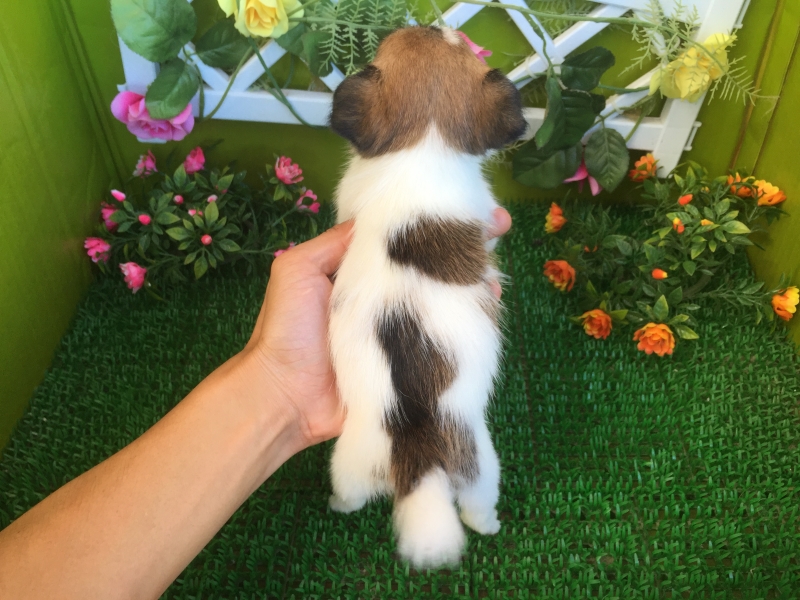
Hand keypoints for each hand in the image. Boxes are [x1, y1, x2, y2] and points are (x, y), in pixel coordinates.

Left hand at [241, 208, 512, 450]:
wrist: (283, 394)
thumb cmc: (288, 328)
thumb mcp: (299, 268)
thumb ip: (336, 242)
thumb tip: (376, 215)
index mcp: (360, 273)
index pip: (403, 240)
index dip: (432, 221)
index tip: (465, 204)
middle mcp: (385, 298)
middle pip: (431, 267)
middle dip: (465, 246)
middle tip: (499, 226)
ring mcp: (400, 331)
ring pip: (444, 301)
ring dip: (474, 284)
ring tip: (496, 272)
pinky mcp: (411, 363)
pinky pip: (444, 340)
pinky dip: (467, 325)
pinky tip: (488, 310)